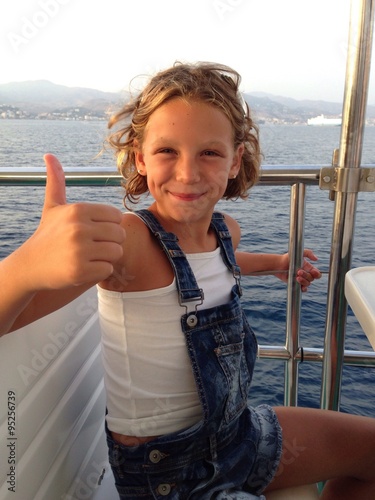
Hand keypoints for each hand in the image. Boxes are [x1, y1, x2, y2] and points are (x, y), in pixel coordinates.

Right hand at [23, 154, 125, 289]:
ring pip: (116, 252)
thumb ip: (56, 182)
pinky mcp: (80, 271)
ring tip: (90, 256)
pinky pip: (108, 269)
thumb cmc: (47, 234)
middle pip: (119, 235)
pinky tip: (85, 267)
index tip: (95, 231)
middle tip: (94, 246)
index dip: (109, 225)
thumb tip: (49, 155)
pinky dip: (100, 271)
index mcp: (78, 210)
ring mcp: (80, 251)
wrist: (30, 265)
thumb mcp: (52, 207)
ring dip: (106, 257)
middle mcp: (79, 228)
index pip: (116, 216)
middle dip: (110, 242)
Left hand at [274, 249, 320, 291]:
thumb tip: (316, 259)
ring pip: (308, 284)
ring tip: (297, 277)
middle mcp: (305, 274)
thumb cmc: (288, 258)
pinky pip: (303, 289)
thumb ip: (308, 253)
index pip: (316, 273)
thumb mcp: (299, 253)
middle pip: (311, 278)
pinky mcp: (296, 284)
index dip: (317, 274)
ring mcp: (301, 280)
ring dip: (304, 281)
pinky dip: (303, 289)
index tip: (313, 272)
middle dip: (306, 275)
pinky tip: (301, 286)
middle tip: (298, 271)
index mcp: (308, 268)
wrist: (278, 265)